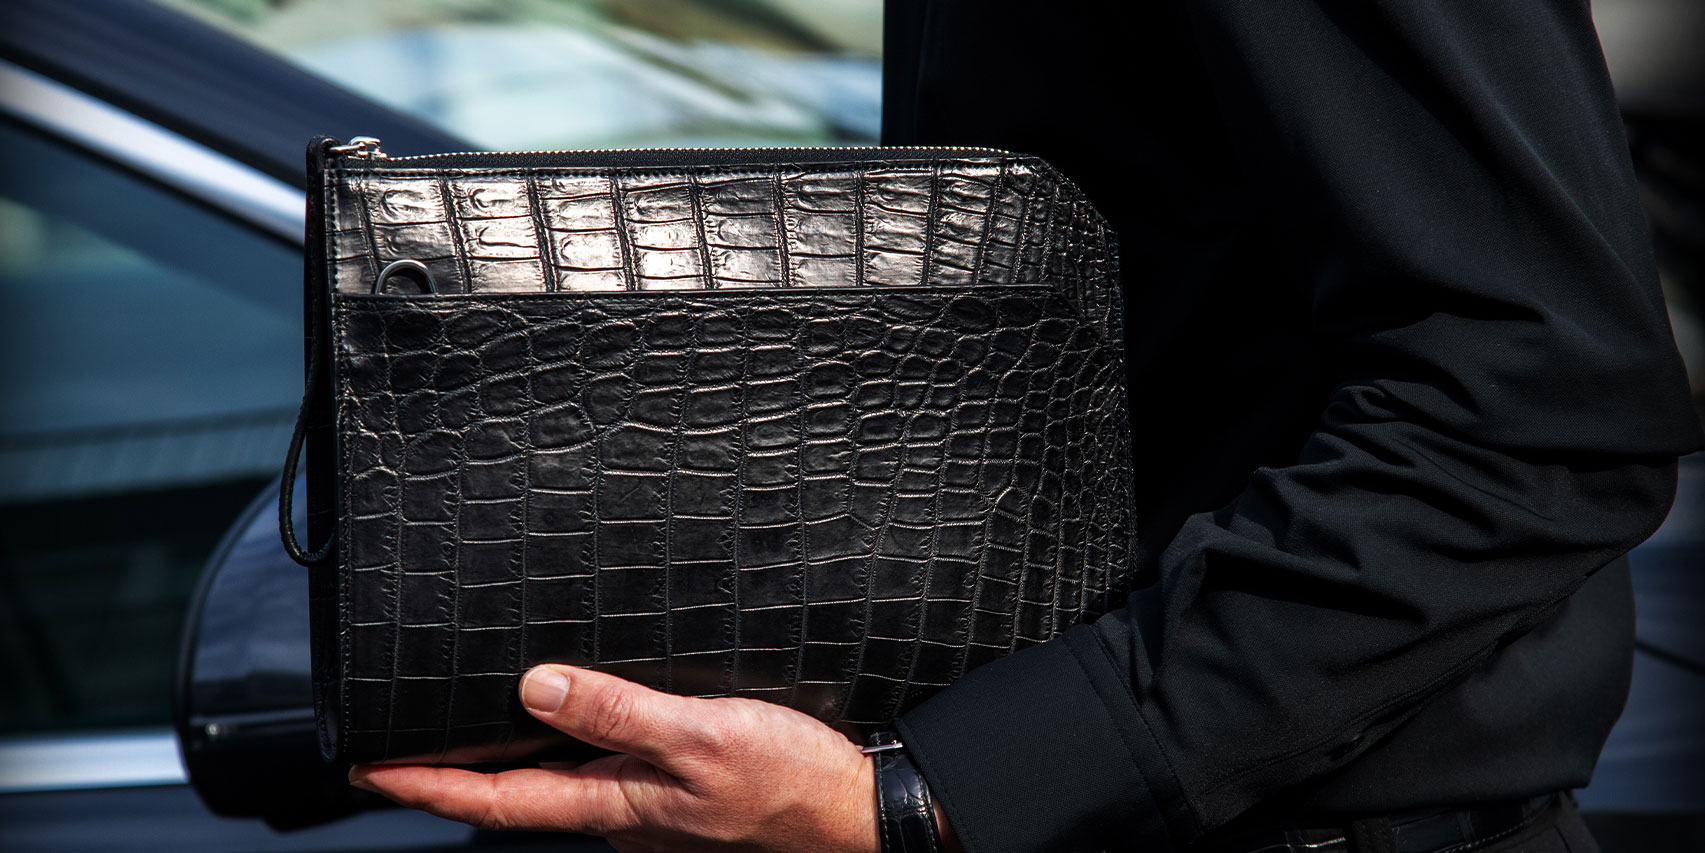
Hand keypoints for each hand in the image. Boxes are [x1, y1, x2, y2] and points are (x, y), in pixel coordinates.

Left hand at [349, 665, 878, 851]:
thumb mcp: (702, 734)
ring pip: (561, 777)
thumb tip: (533, 687)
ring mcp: (648, 808)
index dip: (426, 782)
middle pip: (518, 790)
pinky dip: (569, 742)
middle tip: (400, 738)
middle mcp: (621, 813)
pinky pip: (603, 767)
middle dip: (455, 768)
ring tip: (470, 716)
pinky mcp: (677, 794)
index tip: (366, 768)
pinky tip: (575, 713)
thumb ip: (617, 713)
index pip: (496, 798)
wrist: (858, 812)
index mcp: (615, 804)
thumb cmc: (790, 783)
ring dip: (510, 753)